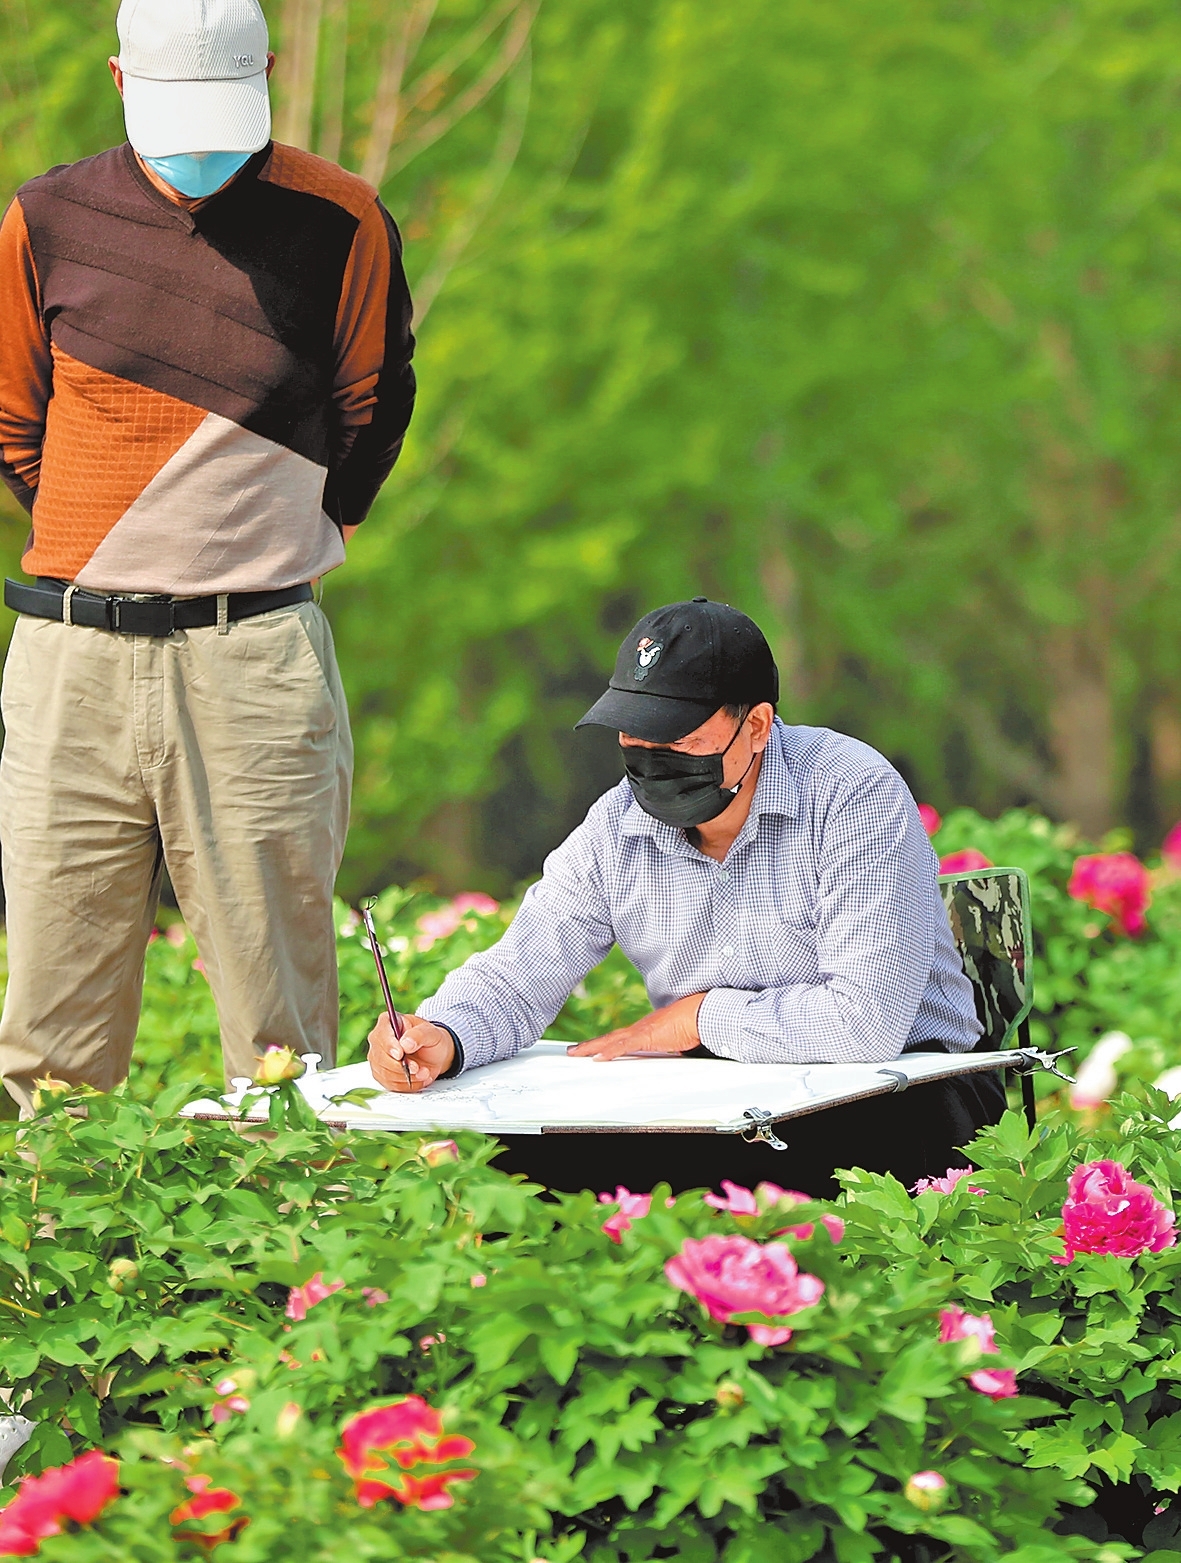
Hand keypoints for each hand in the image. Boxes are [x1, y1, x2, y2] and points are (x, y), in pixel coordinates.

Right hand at [368, 1013, 455, 1092]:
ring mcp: (378, 1058)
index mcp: (388, 1022)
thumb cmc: (430, 1039)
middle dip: (400, 1066)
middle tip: (417, 1067)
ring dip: (406, 1077)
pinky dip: (406, 1084)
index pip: (381, 1034)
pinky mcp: (382, 1074)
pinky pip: (390, 1084)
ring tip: (423, 1072)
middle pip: (380, 1057)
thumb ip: (419, 1035)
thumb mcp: (431, 1032)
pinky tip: (418, 1078)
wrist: (434, 1054)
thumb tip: (405, 1043)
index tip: (400, 1054)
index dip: (389, 1046)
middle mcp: (379, 1040)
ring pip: (385, 1073)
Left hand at [566, 992, 705, 1061]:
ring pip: (610, 1040)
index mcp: (647, 1029)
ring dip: (592, 1047)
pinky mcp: (647, 1036)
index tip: (594, 1048)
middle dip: (590, 1044)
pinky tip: (597, 1058)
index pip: (621, 1037)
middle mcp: (640, 1028)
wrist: (701, 1013)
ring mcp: (642, 1031)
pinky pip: (624, 1046)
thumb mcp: (678, 1040)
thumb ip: (670, 1048)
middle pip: (610, 1038)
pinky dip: (610, 1052)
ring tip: (575, 1053)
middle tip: (572, 1051)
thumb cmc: (694, 1023)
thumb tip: (673, 1056)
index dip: (606, 1043)